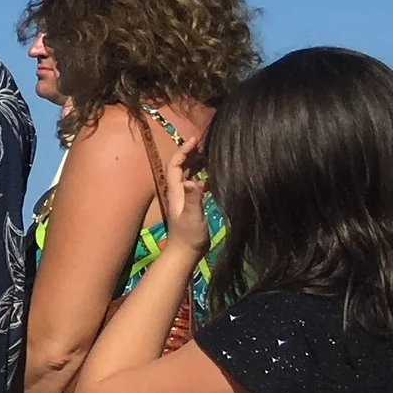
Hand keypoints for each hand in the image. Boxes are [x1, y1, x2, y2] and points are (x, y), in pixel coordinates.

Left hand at [157, 137, 212, 257]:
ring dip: (199, 162)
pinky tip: (216, 174)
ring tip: (213, 152)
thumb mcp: (192, 216)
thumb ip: (193, 199)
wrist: (186, 253)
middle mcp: (179, 191)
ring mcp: (185, 198)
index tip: (195, 139)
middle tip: (207, 142)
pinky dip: (205, 176)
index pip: (176, 165)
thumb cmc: (189, 236)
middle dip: (192, 153)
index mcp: (176, 191)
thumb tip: (193, 181)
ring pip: (190, 174)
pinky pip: (198, 184)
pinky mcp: (193, 204)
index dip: (183, 150)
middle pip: (183, 166)